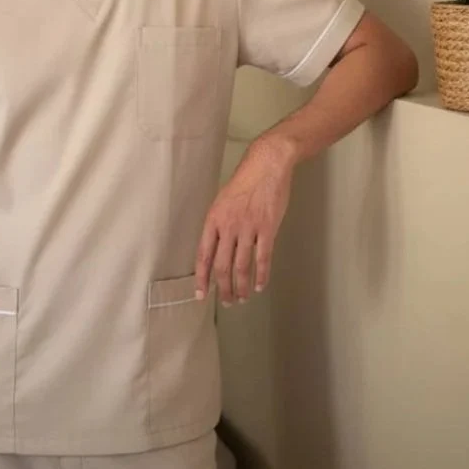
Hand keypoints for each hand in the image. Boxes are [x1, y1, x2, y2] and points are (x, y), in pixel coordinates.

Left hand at [195, 137, 294, 304]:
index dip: (201, 277)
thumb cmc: (244, 181)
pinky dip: (261, 275)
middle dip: (223, 288)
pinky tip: (258, 286)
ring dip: (240, 286)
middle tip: (226, 302)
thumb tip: (215, 247)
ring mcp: (248, 228)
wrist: (266, 165)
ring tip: (241, 298)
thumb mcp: (222, 200)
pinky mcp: (267, 228)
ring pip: (242, 266)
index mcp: (214, 219)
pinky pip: (263, 258)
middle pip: (222, 266)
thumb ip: (219, 224)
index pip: (203, 255)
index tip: (200, 295)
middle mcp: (228, 226)